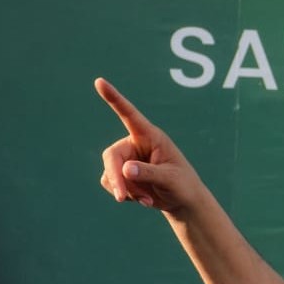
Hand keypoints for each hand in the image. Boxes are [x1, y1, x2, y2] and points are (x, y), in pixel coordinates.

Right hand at [95, 78, 205, 216]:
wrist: (183, 201)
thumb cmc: (183, 185)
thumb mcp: (171, 179)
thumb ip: (150, 173)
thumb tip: (125, 169)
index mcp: (150, 136)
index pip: (129, 115)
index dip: (114, 99)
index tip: (99, 82)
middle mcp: (135, 144)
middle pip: (112, 156)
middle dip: (116, 178)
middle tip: (121, 197)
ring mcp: (127, 159)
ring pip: (110, 172)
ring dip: (125, 190)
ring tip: (147, 199)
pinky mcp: (122, 174)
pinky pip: (111, 183)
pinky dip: (125, 195)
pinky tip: (143, 200)